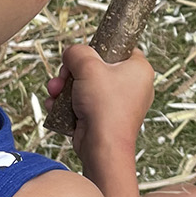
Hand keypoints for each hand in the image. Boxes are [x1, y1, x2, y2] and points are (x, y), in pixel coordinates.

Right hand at [48, 45, 153, 166]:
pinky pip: (83, 104)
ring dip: (65, 88)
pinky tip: (56, 105)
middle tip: (64, 75)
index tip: (86, 54)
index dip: (100, 48)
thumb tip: (72, 53)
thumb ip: (77, 52)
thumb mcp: (88, 67)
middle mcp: (132, 86)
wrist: (103, 148)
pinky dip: (68, 104)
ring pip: (86, 86)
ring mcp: (118, 104)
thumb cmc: (105, 106)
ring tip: (55, 92)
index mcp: (140, 69)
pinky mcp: (104, 119)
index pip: (121, 47)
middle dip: (72, 72)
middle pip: (97, 68)